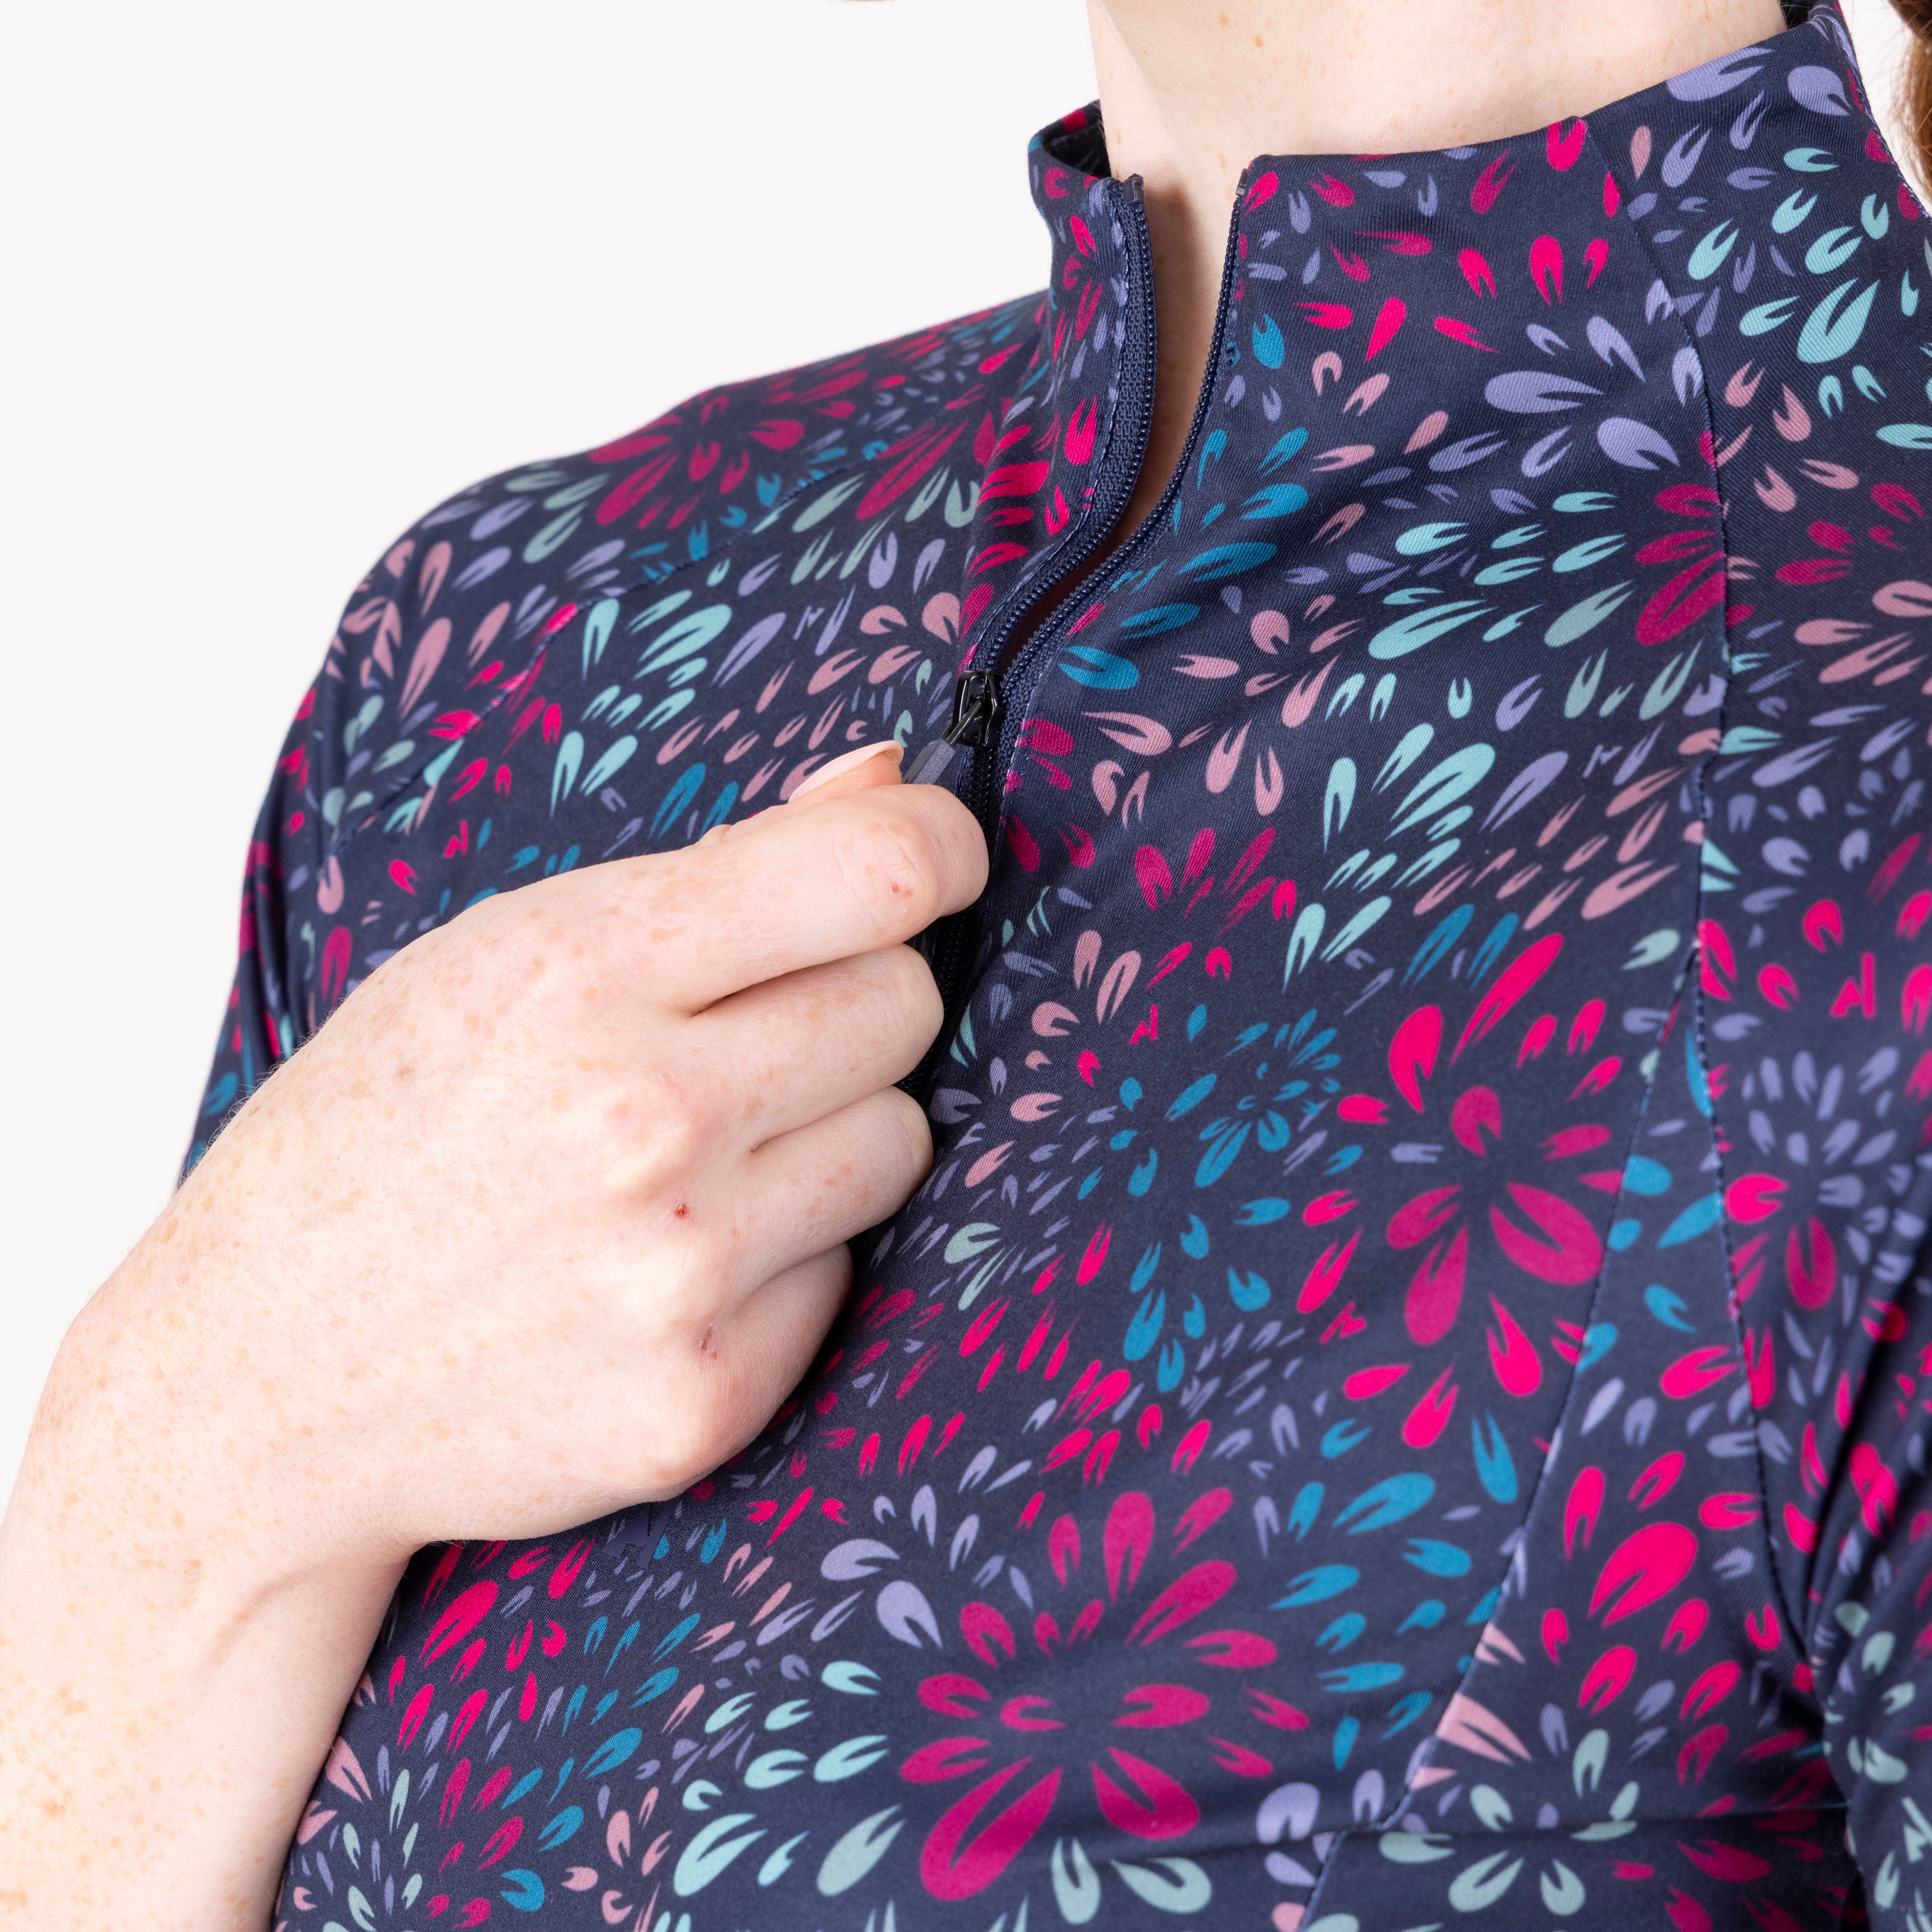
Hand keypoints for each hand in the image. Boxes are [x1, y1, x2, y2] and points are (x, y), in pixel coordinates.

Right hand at [111, 739, 983, 1566]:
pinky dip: (784, 1263)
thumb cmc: (386, 1133)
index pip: (876, 874)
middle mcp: (643, 1117)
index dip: (940, 850)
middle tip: (742, 1042)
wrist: (259, 1376)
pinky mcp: (706, 1397)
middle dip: (853, 1004)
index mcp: (582, 969)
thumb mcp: (507, 955)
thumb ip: (723, 867)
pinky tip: (668, 1272)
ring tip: (696, 1163)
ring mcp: (678, 1270)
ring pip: (899, 1140)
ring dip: (833, 1134)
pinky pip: (845, 1275)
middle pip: (905, 1004)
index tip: (937, 861)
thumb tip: (892, 775)